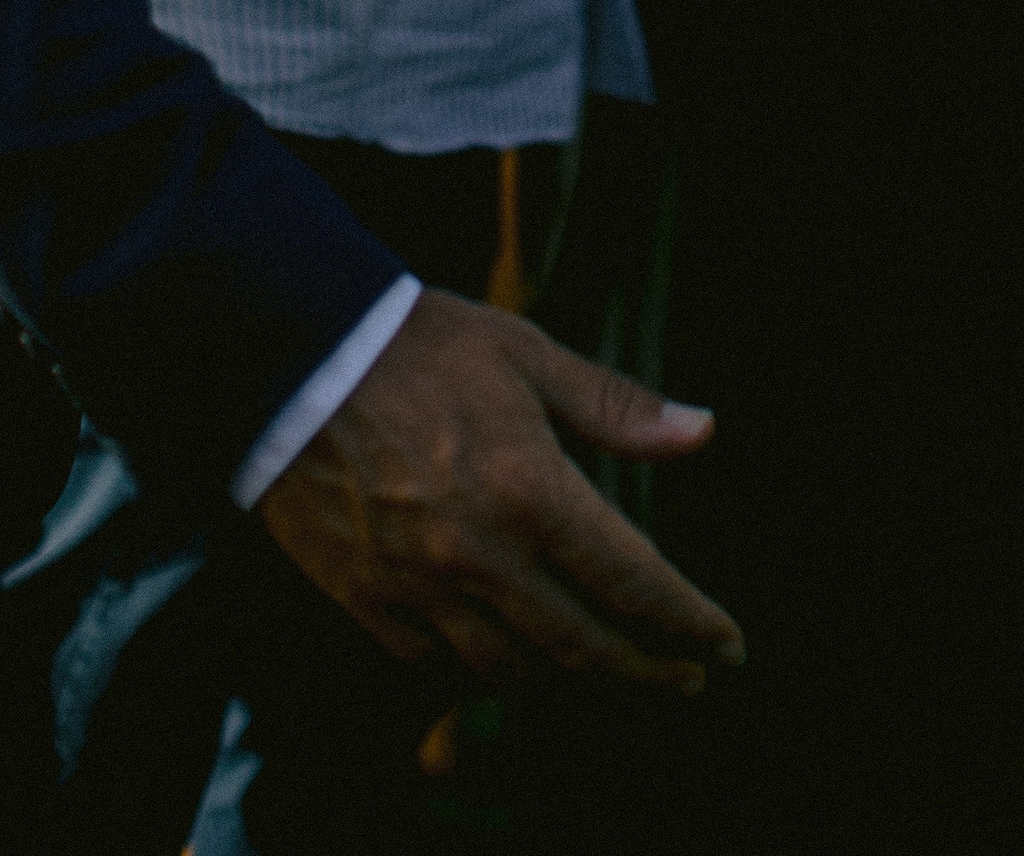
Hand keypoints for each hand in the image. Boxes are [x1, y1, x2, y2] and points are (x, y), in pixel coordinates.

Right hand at [260, 289, 742, 689]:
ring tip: (597, 662)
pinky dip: (475, 667)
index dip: (687, 621)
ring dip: (563, 675)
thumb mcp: (529, 354)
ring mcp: (418, 585)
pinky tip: (498, 651)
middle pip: (580, 646)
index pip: (632, 581)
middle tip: (683, 680)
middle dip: (644, 671)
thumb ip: (615, 407)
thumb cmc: (423, 343)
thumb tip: (701, 430)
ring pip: (508, 669)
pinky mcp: (364, 595)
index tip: (725, 646)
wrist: (298, 351)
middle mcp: (481, 555)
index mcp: (531, 491)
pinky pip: (432, 662)